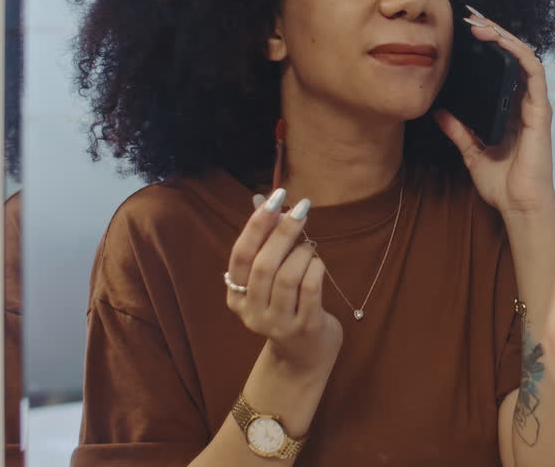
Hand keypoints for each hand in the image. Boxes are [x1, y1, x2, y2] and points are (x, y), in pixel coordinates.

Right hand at [226, 189, 342, 374]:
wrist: (304, 356)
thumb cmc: (289, 305)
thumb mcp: (270, 279)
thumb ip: (266, 245)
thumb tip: (267, 201)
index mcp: (236, 296)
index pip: (241, 255)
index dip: (257, 224)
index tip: (276, 198)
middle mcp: (252, 312)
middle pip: (264, 265)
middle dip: (283, 232)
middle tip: (301, 210)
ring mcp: (278, 323)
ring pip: (287, 276)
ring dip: (302, 252)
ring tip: (310, 246)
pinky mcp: (304, 327)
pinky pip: (311, 288)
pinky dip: (316, 267)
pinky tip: (318, 262)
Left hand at [435, 7, 554, 218]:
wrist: (518, 205)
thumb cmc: (501, 183)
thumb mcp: (470, 151)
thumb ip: (458, 130)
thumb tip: (438, 110)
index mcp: (509, 109)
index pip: (501, 67)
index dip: (487, 46)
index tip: (464, 31)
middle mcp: (524, 103)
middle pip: (512, 56)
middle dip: (493, 32)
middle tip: (470, 17)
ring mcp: (534, 105)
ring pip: (524, 58)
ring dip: (504, 37)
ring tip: (481, 25)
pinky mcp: (540, 111)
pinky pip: (533, 73)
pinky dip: (519, 53)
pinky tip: (503, 41)